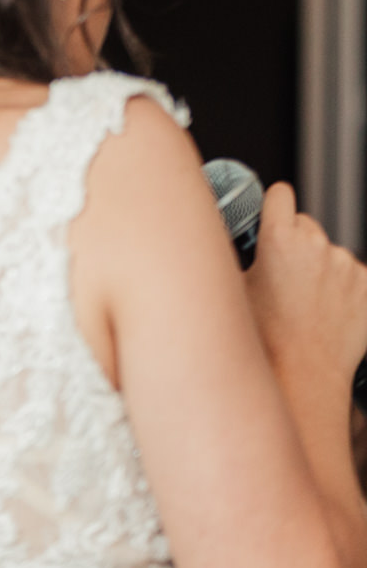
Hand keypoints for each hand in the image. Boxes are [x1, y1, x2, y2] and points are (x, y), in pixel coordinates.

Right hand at [245, 182, 366, 389]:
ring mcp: (348, 265)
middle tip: (282, 275)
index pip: (281, 194)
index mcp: (279, 239)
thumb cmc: (265, 337)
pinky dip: (342, 287)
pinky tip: (326, 310)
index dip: (275, 204)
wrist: (303, 373)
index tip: (273, 212)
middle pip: (306, 224)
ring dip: (320, 267)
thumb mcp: (233, 288)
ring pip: (330, 252)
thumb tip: (214, 237)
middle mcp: (317, 245)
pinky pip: (352, 274)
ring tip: (305, 301)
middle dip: (296, 241)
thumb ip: (233, 255)